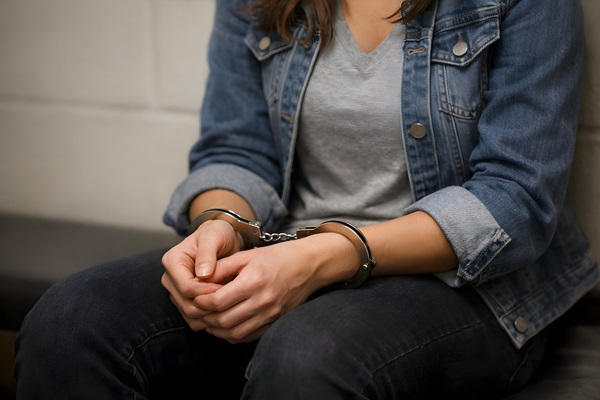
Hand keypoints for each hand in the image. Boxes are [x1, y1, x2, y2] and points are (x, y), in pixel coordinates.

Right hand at [161, 219, 241, 330]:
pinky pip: (193, 318)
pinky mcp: (184, 300)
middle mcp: (170, 278)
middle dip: (210, 305)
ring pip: (189, 314)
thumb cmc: (217, 234)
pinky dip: (208, 318)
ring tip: (229, 304)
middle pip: (186, 304)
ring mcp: (175, 290)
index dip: (207, 292)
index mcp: (172, 261)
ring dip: (210, 314)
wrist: (220, 239)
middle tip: (231, 300)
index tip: (226, 288)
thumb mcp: (214, 236)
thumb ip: (207, 253)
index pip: (186, 287)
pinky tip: (224, 310)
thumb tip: (202, 274)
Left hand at [194, 233, 358, 342]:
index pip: (217, 301)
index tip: (195, 298)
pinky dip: (232, 334)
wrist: (308, 265)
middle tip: (198, 311)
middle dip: (206, 318)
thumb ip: (222, 267)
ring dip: (217, 330)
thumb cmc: (277, 257)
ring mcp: (271, 314)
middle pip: (223, 321)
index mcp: (253, 281)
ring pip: (234, 333)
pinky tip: (226, 325)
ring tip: (209, 319)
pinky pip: (248, 336)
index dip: (201, 302)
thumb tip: (199, 280)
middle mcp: (263, 301)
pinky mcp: (275, 322)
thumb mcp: (247, 255)